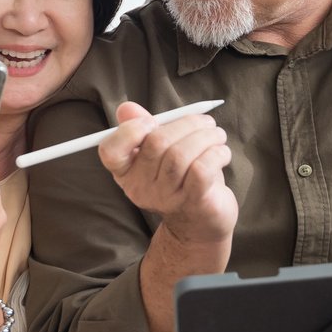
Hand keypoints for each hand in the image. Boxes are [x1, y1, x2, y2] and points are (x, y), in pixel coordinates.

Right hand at [98, 101, 235, 244]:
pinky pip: (201, 169)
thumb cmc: (180, 178)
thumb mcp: (160, 152)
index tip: (153, 122)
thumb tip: (126, 108)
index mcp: (126, 172)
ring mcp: (166, 197)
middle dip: (186, 123)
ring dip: (207, 136)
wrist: (200, 222)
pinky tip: (222, 152)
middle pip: (156, 143)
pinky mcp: (193, 202)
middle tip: (205, 122)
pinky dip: (216, 153)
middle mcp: (141, 187)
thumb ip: (142, 128)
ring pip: (181, 154)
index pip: (110, 151)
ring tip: (217, 135)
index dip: (129, 130)